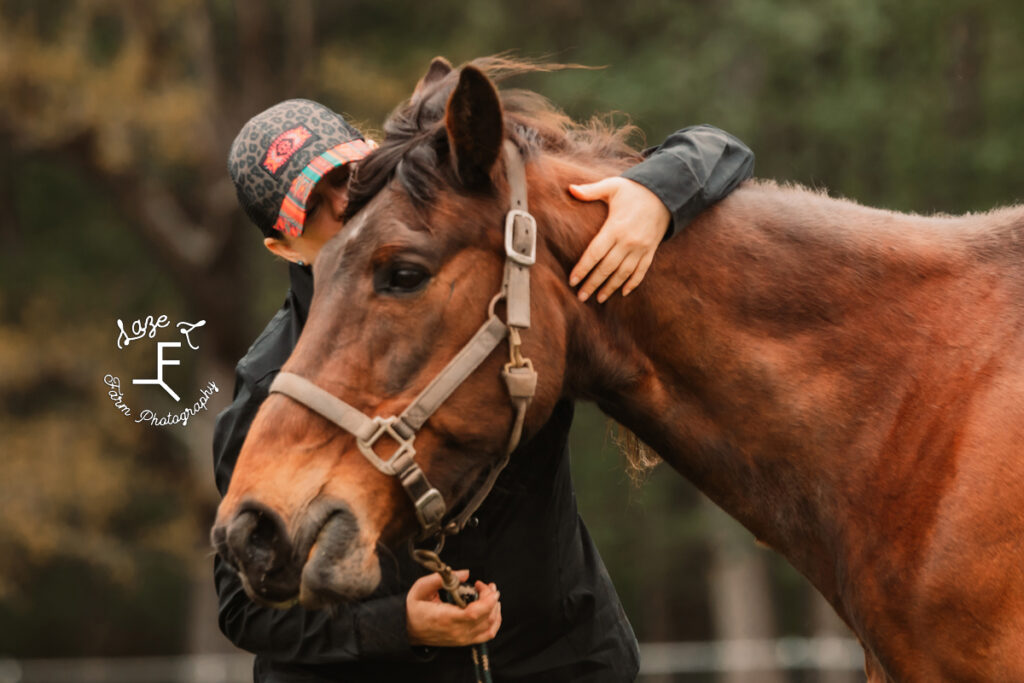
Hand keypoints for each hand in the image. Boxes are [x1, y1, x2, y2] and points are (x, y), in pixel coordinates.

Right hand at [406, 570, 501, 646]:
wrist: (407, 629)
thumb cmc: (414, 609)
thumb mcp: (421, 588)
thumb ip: (441, 578)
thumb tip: (464, 573)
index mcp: (445, 618)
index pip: (474, 613)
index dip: (486, 599)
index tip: (484, 585)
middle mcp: (456, 631)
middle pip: (486, 618)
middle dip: (492, 598)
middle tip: (487, 585)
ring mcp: (461, 638)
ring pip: (490, 627)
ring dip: (495, 608)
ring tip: (490, 595)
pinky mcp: (464, 641)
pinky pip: (487, 634)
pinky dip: (495, 621)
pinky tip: (492, 609)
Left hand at [568, 177, 670, 301]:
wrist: (666, 193)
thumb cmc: (635, 190)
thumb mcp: (613, 186)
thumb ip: (591, 190)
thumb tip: (570, 189)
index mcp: (615, 227)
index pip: (595, 253)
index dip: (582, 268)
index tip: (572, 280)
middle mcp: (628, 241)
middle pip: (607, 268)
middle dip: (593, 284)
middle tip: (581, 297)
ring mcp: (641, 248)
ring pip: (623, 273)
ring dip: (610, 287)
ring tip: (599, 299)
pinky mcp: (651, 251)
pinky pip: (641, 271)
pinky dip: (633, 283)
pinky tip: (623, 293)